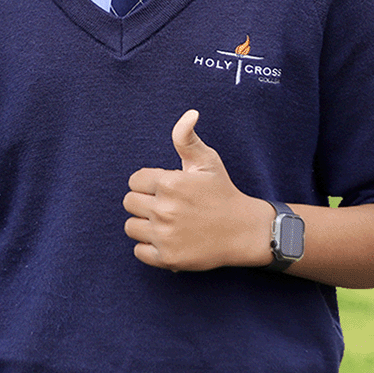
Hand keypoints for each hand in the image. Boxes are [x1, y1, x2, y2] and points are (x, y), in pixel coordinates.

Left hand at [123, 110, 271, 271]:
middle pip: (129, 203)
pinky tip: (166, 240)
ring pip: (130, 226)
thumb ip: (187, 138)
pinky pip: (138, 251)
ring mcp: (165, 235)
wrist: (244, 231)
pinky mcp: (168, 258)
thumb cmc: (222, 192)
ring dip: (144, 224)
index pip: (134, 180)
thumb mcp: (207, 161)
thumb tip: (190, 114)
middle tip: (165, 205)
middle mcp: (164, 209)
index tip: (165, 188)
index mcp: (169, 183)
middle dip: (144, 202)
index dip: (148, 183)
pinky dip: (148, 248)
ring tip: (164, 222)